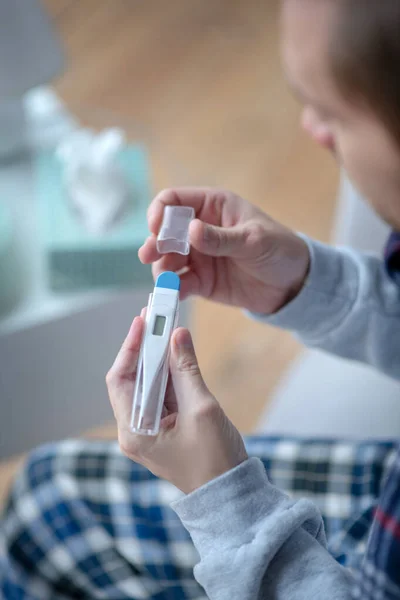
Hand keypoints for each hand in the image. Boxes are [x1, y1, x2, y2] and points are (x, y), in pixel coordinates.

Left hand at [106, 316, 247, 493]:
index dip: (131, 347)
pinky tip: (176, 353)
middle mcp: (134, 430)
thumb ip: (187, 369)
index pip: (121, 379)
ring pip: (147, 385)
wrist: (229, 494)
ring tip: (165, 329)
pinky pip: (161, 395)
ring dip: (157, 358)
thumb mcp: (202, 409)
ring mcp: (148, 430)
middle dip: (144, 348)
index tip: (142, 321)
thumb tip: (178, 334)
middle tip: (155, 318)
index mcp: (134, 431)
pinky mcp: (163, 428)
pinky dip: (168, 374)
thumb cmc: (215, 459)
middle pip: (132, 380)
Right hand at [139, 188, 309, 313]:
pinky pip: (180, 283)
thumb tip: (191, 231)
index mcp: (212, 206)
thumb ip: (221, 238)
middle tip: (149, 256)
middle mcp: (199, 229)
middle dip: (155, 243)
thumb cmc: (279, 249)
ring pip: (167, 260)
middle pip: (164, 232)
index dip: (159, 211)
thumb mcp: (253, 240)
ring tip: (165, 280)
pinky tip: (174, 294)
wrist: (293, 284)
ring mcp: (198, 256)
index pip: (174, 201)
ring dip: (161, 268)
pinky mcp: (201, 281)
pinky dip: (173, 289)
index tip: (155, 227)